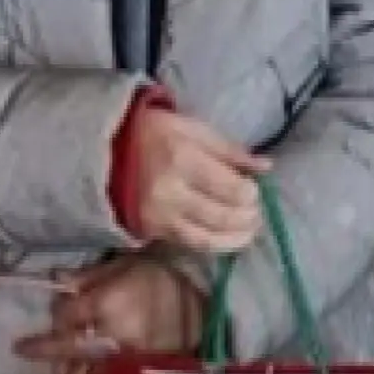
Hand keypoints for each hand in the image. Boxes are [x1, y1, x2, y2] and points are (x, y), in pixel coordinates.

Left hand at [17, 257, 205, 362]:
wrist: (208, 300)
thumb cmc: (166, 271)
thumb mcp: (128, 262)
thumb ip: (91, 274)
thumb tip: (57, 278)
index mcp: (105, 303)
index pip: (65, 318)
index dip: (52, 317)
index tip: (34, 326)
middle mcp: (110, 334)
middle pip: (69, 347)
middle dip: (49, 348)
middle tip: (24, 349)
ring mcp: (125, 355)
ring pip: (86, 361)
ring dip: (70, 358)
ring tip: (55, 359)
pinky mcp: (138, 366)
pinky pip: (107, 367)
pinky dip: (94, 364)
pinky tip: (87, 361)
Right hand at [132, 109, 268, 254]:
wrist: (107, 152)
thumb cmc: (156, 133)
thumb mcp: (193, 128)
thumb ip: (230, 149)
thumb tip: (266, 167)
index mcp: (184, 158)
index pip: (232, 188)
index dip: (251, 194)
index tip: (257, 191)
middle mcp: (172, 192)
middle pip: (223, 216)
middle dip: (248, 218)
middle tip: (258, 214)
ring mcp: (161, 216)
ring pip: (209, 238)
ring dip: (237, 237)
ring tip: (250, 231)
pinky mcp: (152, 232)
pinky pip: (191, 245)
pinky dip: (215, 245)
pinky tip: (228, 239)